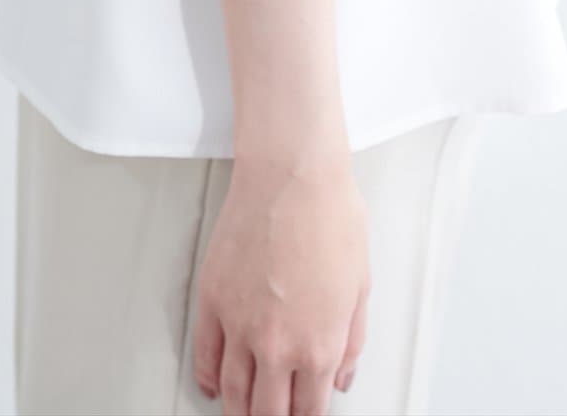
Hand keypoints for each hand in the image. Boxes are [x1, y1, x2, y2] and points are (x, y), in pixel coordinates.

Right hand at [192, 146, 370, 415]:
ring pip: (233, 394)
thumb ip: (351, 341)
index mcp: (319, 347)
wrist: (292, 174)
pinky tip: (215, 385)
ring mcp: (238, 325)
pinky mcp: (212, 299)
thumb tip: (340, 376)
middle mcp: (276, 346)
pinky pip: (205, 356)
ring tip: (245, 413)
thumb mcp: (361, 285)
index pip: (308, 412)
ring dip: (240, 411)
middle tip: (274, 415)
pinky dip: (209, 379)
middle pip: (267, 413)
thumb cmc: (331, 216)